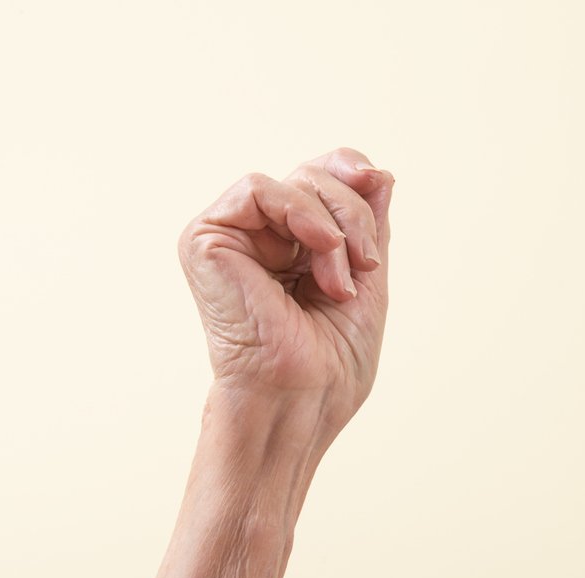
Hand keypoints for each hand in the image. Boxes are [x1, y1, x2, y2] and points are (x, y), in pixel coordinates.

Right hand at [177, 147, 392, 433]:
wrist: (302, 400)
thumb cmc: (332, 362)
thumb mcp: (366, 278)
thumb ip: (368, 222)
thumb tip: (379, 170)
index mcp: (292, 247)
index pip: (318, 179)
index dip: (349, 171)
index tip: (376, 180)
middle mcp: (258, 237)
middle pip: (313, 175)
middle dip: (353, 214)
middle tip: (364, 264)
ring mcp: (230, 237)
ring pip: (293, 181)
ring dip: (334, 227)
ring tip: (338, 281)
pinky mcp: (205, 240)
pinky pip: (258, 189)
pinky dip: (301, 213)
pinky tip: (319, 256)